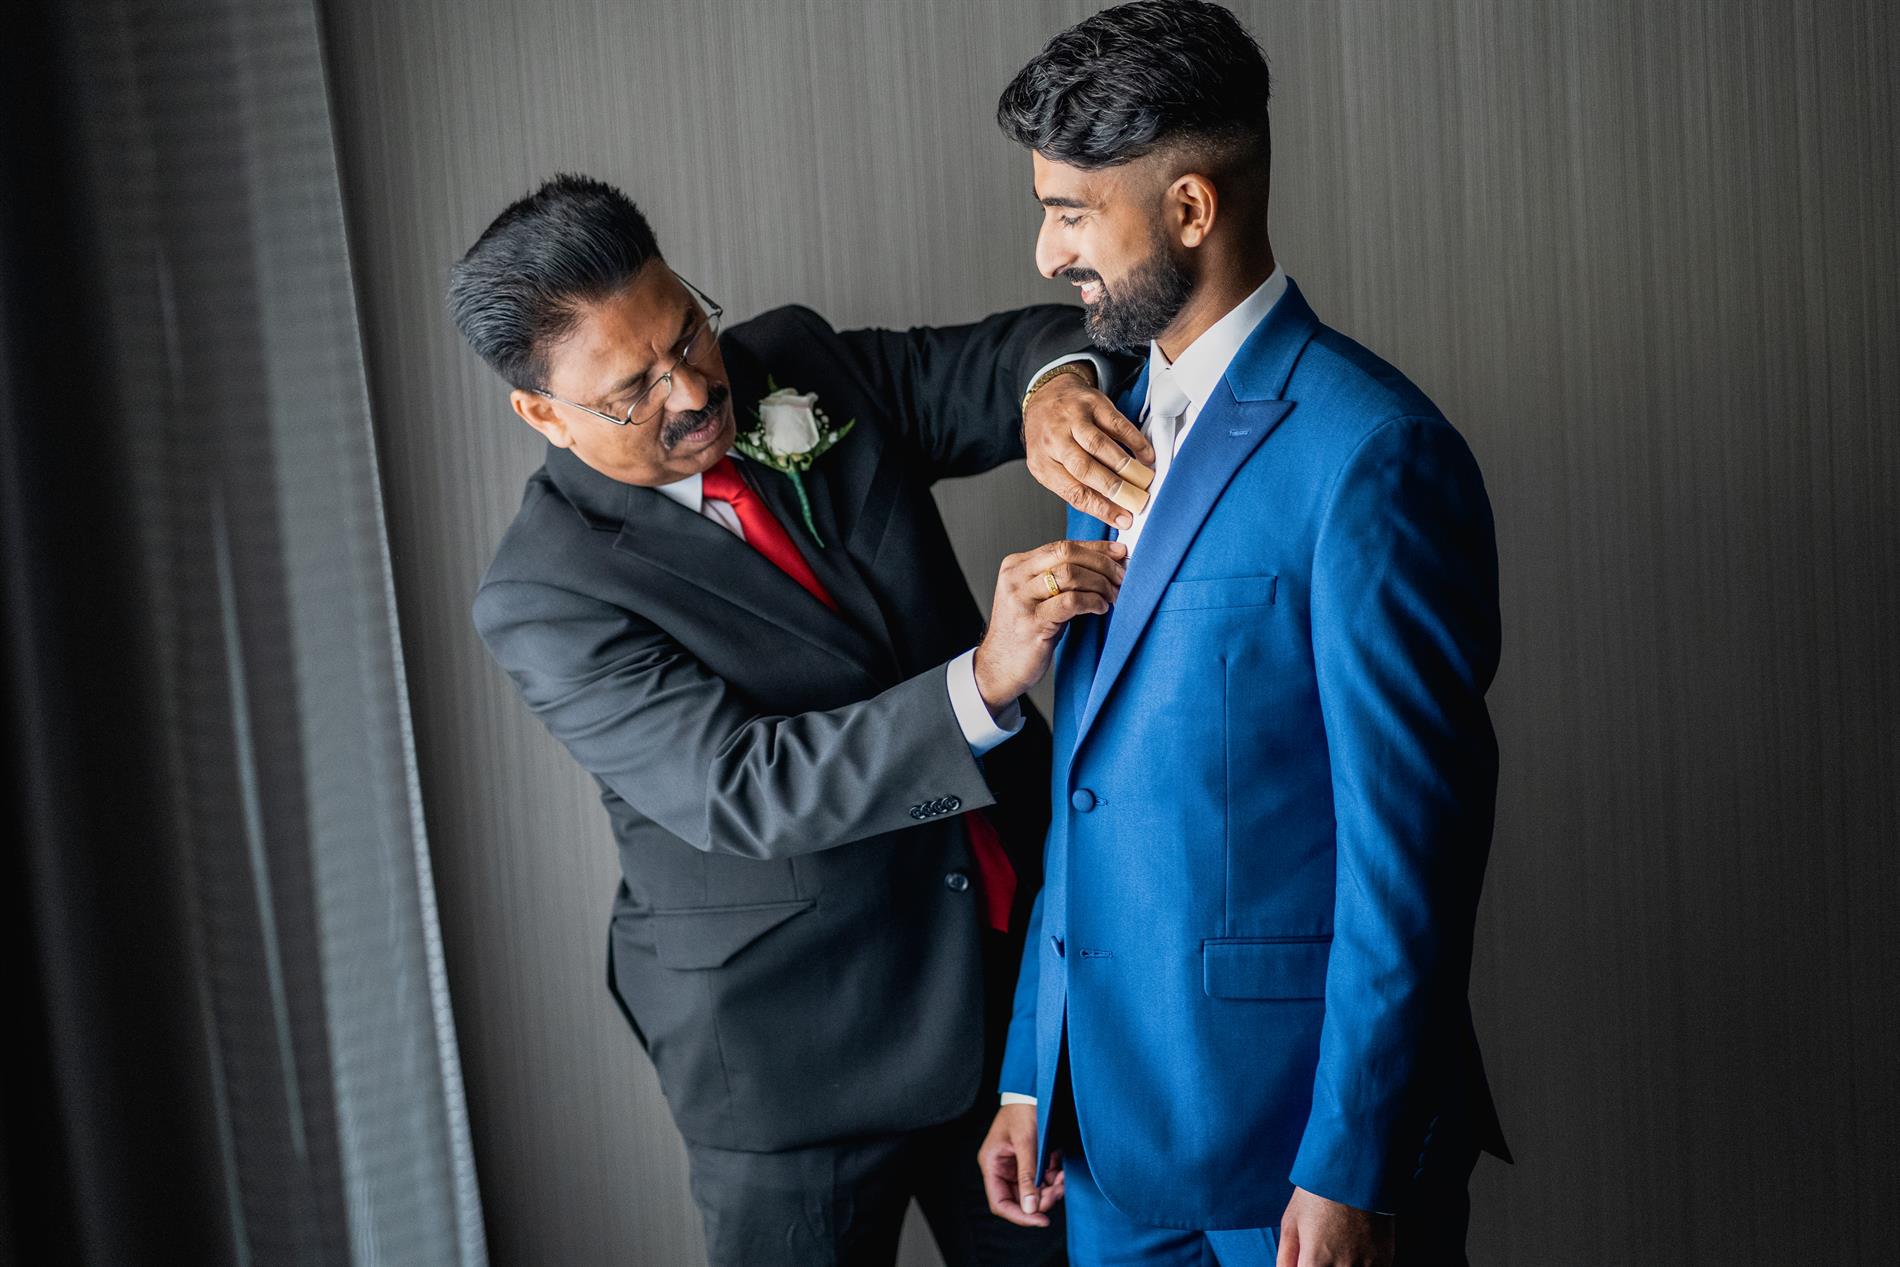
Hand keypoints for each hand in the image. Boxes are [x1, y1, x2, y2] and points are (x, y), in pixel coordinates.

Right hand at [972, 539, 1126, 711]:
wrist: (999, 668)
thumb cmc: (1025, 633)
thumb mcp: (1038, 598)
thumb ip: (1059, 578)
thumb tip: (1103, 563)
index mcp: (1016, 565)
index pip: (1061, 545)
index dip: (1095, 547)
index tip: (1119, 553)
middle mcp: (1015, 578)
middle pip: (1066, 553)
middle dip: (1101, 562)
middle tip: (1121, 576)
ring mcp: (1020, 600)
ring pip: (1069, 574)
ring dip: (1100, 583)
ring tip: (1113, 595)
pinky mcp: (1031, 622)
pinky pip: (1070, 602)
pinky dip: (1092, 602)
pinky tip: (1101, 608)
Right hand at [978, 1104, 1064, 1226]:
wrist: (1034, 1088)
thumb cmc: (1023, 1109)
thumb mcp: (1026, 1143)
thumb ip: (1027, 1176)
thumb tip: (1031, 1208)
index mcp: (992, 1164)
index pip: (1000, 1202)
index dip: (1020, 1216)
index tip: (1041, 1220)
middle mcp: (1002, 1168)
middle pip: (1020, 1199)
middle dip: (1041, 1199)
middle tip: (1059, 1190)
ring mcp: (1017, 1165)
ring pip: (1034, 1191)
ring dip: (1050, 1189)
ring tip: (1063, 1178)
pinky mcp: (1031, 1161)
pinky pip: (1042, 1179)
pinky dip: (1053, 1178)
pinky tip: (1061, 1169)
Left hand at [1022, 371, 1154, 528]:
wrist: (1046, 396)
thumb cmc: (1051, 437)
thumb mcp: (1051, 466)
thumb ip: (1077, 487)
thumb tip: (1113, 511)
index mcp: (1042, 463)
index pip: (1073, 492)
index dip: (1101, 508)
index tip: (1124, 519)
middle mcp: (1054, 440)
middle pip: (1086, 469)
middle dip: (1115, 489)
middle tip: (1137, 502)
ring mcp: (1072, 419)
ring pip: (1101, 446)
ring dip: (1126, 466)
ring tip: (1144, 481)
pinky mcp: (1092, 403)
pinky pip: (1117, 424)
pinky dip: (1135, 441)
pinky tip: (1146, 455)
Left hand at [1276, 1186, 1393, 1266]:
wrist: (1356, 1170)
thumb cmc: (1317, 1194)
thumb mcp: (1291, 1222)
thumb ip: (1286, 1257)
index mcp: (1314, 1261)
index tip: (1306, 1266)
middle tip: (1320, 1260)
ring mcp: (1367, 1266)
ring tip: (1336, 1256)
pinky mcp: (1385, 1260)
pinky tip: (1353, 1258)